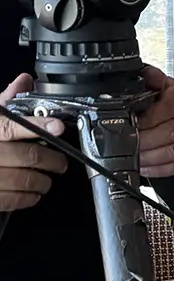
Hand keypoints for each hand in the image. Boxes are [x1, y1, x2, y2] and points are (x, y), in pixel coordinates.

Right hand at [0, 73, 68, 212]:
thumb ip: (4, 101)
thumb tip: (23, 81)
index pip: (13, 126)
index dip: (39, 126)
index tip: (57, 127)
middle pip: (26, 156)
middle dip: (52, 161)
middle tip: (60, 163)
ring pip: (22, 180)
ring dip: (42, 182)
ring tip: (46, 181)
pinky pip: (9, 199)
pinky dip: (27, 198)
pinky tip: (32, 194)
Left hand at [139, 65, 173, 177]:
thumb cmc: (173, 100)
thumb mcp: (161, 85)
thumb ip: (151, 78)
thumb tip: (142, 75)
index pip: (168, 109)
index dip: (146, 121)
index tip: (129, 126)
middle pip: (171, 133)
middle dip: (145, 142)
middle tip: (128, 145)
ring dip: (152, 158)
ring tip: (136, 158)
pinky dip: (162, 169)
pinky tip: (148, 166)